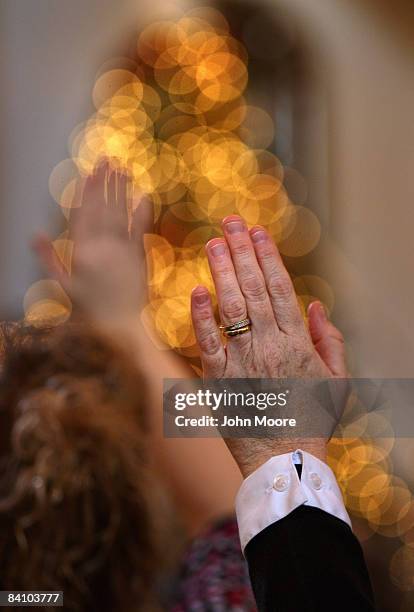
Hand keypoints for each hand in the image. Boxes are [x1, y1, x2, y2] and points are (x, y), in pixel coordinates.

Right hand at [34, 163, 151, 325]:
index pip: (83, 216)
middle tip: (107, 159)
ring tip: (121, 168)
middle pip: (103, 208)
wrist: (123, 325)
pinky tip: (142, 194)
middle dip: (104, 183)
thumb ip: (49, 258)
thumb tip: (34, 234)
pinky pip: (140, 229)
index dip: (86, 192)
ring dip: (121, 189)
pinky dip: (142, 211)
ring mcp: (123, 250)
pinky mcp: (139, 256)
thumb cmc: (90, 308)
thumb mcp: (64, 285)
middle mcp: (103, 248)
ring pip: (121, 213)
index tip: (88, 173)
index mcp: (82, 253)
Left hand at [190, 215, 346, 474]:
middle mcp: (268, 345)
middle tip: (230, 222)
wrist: (284, 461)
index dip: (267, 257)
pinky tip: (197, 290)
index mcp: (297, 342)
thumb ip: (331, 340)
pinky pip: (207, 343)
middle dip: (241, 251)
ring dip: (222, 272)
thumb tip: (317, 304)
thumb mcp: (337, 380)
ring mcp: (242, 361)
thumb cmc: (313, 419)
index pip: (280, 288)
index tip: (257, 231)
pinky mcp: (218, 380)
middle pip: (253, 288)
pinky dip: (201, 317)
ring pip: (231, 307)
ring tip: (213, 242)